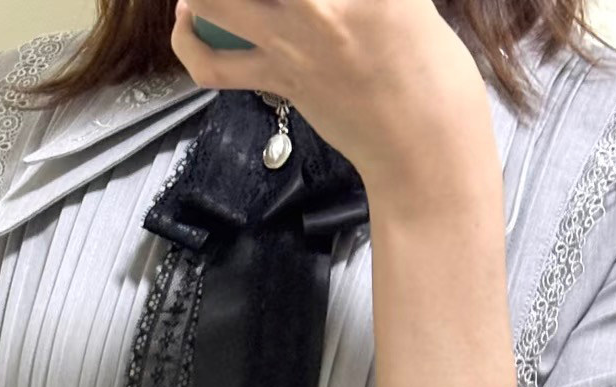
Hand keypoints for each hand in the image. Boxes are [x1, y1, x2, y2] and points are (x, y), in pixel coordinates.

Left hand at [171, 0, 492, 197]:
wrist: (421, 145)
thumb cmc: (429, 69)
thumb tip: (342, 0)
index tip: (291, 0)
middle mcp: (323, 0)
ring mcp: (296, 37)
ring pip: (218, 0)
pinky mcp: (280, 78)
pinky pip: (214, 66)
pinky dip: (189, 44)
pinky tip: (186, 20)